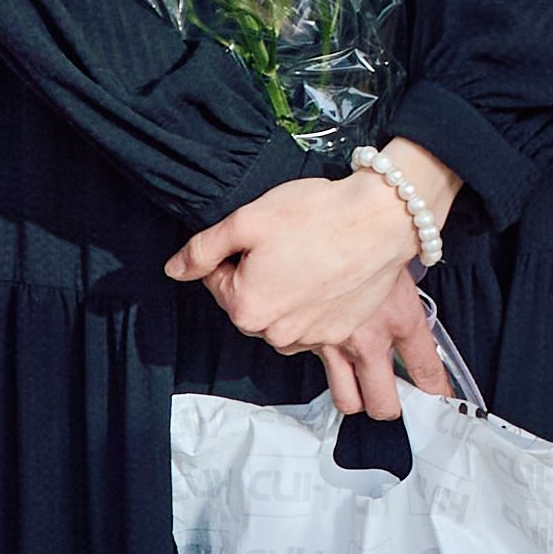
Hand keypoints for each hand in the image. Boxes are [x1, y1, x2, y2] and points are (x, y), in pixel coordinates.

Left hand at [171, 156, 446, 406]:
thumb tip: (174, 270)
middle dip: (258, 284)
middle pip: (250, 309)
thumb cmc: (313, 215)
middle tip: (282, 249)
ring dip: (286, 302)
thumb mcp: (246, 221)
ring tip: (306, 264)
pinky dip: (314, 312)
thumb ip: (202, 250)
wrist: (378, 221)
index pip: (217, 283)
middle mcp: (275, 333)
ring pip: (281, 324)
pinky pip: (313, 331)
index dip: (232, 257)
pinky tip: (326, 281)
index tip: (254, 240)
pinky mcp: (341, 335)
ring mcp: (311, 338)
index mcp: (245, 306)